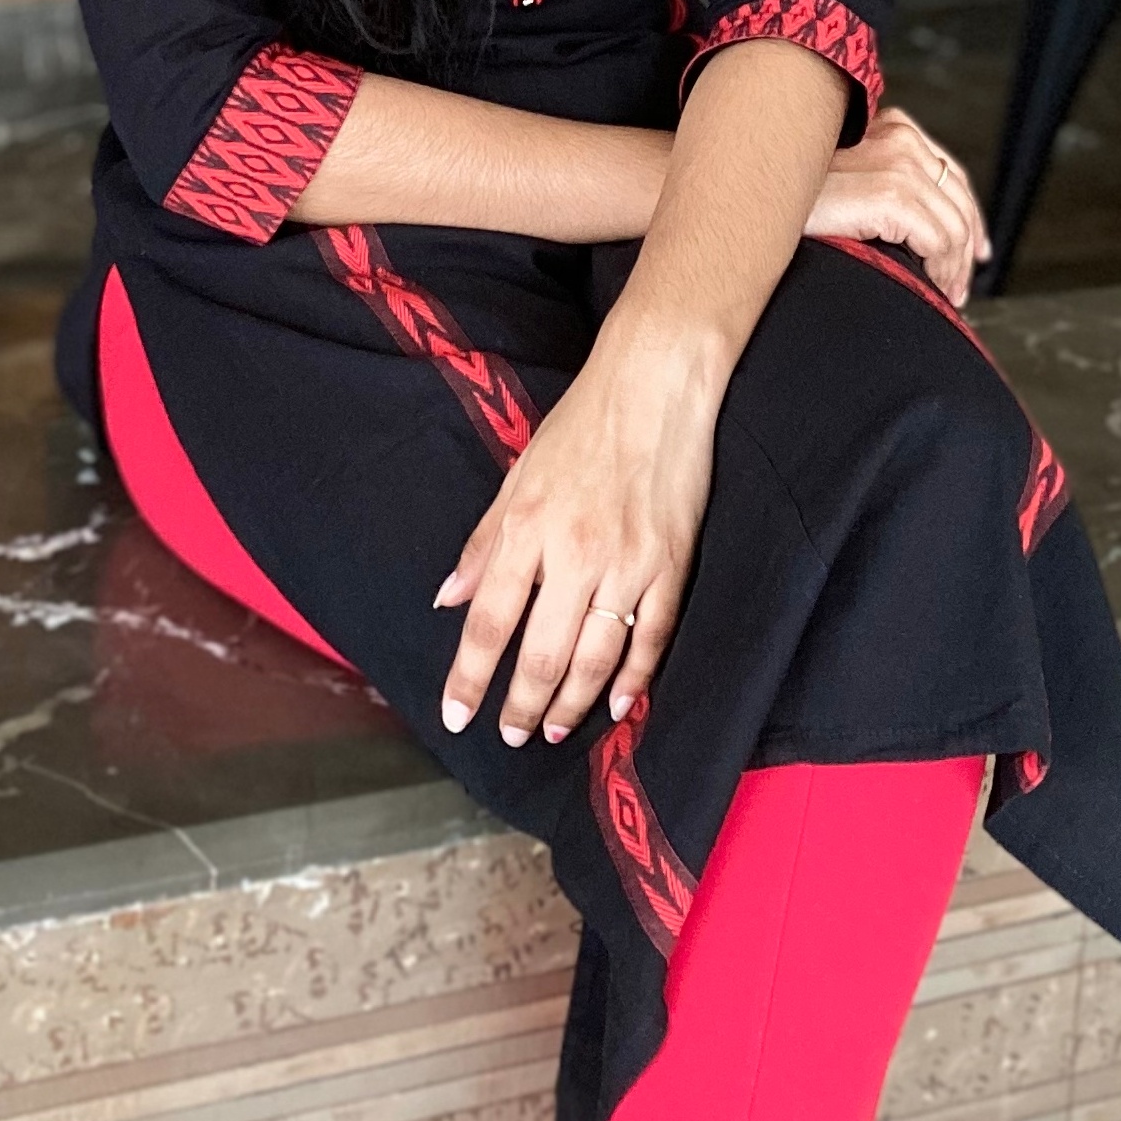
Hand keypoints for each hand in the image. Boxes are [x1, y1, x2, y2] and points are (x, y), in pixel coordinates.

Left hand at [432, 314, 721, 748]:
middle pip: (542, 654)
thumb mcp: (518, 477)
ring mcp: (629, 563)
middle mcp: (574, 554)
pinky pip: (653, 635)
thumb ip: (485, 544)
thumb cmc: (580, 425)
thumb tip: (449, 600)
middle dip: (523, 706)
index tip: (456, 716)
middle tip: (512, 735)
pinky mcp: (672, 563)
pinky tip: (619, 704)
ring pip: (595, 656)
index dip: (469, 677)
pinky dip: (635, 676)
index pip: (489, 623)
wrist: (655, 384)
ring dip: (572, 704)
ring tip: (556, 730)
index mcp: (528, 530)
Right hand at [803, 104, 989, 307]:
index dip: (970, 215)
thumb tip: (930, 227)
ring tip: (943, 294)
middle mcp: (898, 135)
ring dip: (952, 267)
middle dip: (965, 248)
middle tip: (958, 288)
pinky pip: (938, 241)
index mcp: (889, 126)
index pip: (948, 172)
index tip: (976, 252)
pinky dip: (939, 269)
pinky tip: (928, 286)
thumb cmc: (794, 208)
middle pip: (958, 197)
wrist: (756, 216)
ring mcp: (896, 163)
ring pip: (954, 225)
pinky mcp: (890, 195)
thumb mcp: (847, 185)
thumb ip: (884, 186)